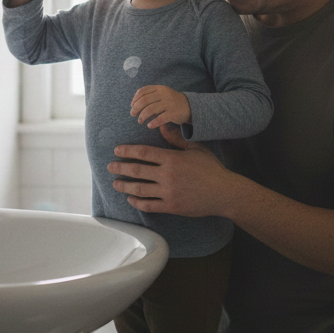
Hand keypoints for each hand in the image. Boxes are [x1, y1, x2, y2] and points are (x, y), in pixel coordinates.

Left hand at [108, 123, 230, 215]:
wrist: (224, 193)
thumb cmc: (211, 169)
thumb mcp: (195, 149)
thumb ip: (175, 139)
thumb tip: (161, 125)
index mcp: (172, 159)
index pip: (143, 153)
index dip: (127, 151)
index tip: (117, 151)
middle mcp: (167, 176)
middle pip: (137, 171)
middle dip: (120, 168)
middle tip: (110, 166)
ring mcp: (168, 192)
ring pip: (140, 189)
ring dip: (125, 186)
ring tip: (115, 183)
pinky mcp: (171, 207)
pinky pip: (149, 205)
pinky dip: (137, 203)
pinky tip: (130, 199)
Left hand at [130, 85, 190, 127]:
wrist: (190, 106)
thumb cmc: (171, 101)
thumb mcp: (162, 93)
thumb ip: (150, 95)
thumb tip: (134, 103)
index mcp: (159, 88)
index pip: (143, 91)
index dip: (135, 99)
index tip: (132, 105)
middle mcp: (164, 94)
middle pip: (145, 100)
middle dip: (136, 108)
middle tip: (132, 114)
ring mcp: (169, 104)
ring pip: (150, 110)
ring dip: (142, 116)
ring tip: (140, 121)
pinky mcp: (173, 113)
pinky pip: (160, 119)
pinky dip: (153, 123)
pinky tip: (149, 126)